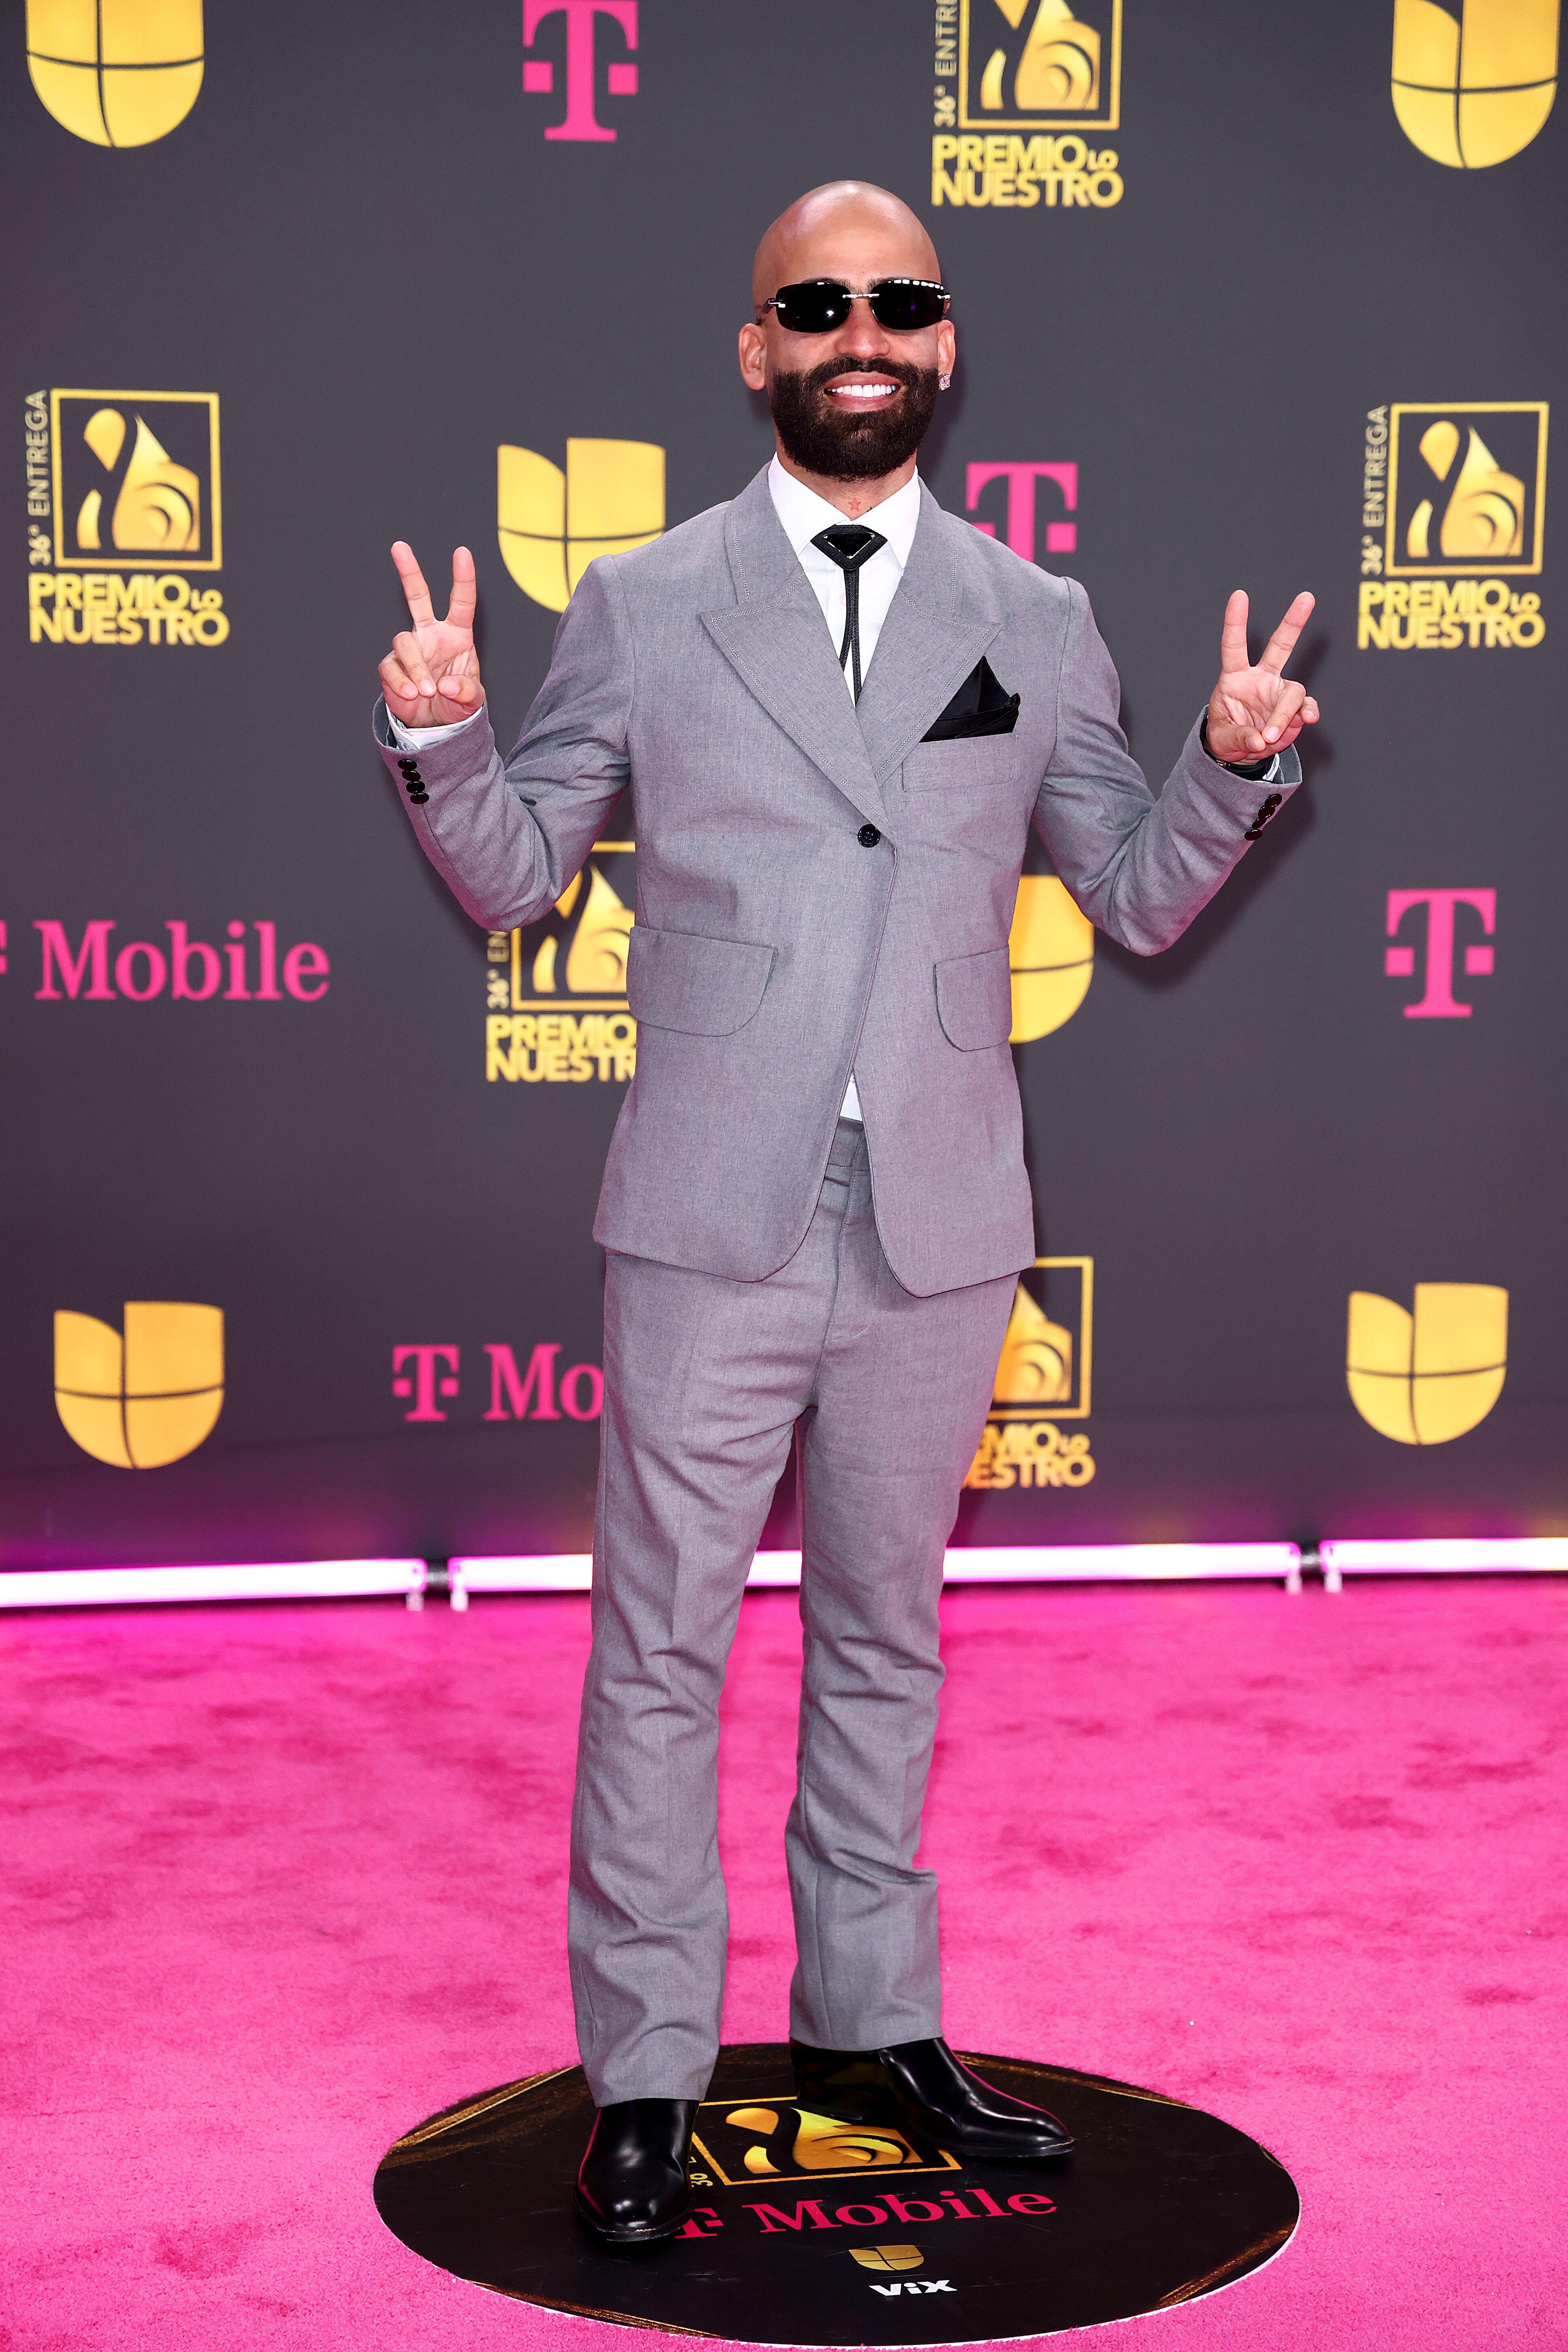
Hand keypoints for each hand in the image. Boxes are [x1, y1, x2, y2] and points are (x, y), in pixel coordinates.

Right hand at [378, 543, 484, 727]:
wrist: (436, 724)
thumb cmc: (456, 702)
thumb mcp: (472, 699)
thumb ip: (467, 691)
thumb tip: (445, 684)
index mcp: (456, 635)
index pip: (461, 602)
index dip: (462, 578)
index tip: (462, 553)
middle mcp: (430, 635)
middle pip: (417, 596)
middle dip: (409, 571)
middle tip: (399, 546)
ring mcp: (410, 649)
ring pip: (404, 642)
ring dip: (416, 667)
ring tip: (426, 690)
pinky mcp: (392, 667)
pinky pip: (391, 668)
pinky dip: (401, 683)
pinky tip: (410, 695)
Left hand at [1206, 590, 1318, 762]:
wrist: (1241, 753)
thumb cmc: (1226, 736)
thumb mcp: (1222, 739)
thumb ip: (1239, 738)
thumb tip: (1259, 740)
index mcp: (1235, 677)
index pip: (1233, 646)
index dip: (1235, 621)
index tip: (1239, 595)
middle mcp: (1261, 678)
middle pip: (1280, 645)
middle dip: (1293, 621)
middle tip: (1307, 596)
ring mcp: (1279, 691)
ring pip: (1293, 692)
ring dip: (1284, 715)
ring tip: (1269, 735)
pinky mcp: (1294, 709)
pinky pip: (1306, 707)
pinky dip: (1307, 714)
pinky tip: (1307, 720)